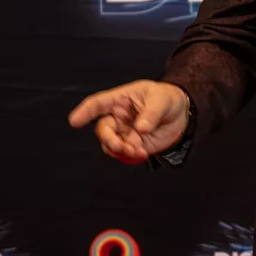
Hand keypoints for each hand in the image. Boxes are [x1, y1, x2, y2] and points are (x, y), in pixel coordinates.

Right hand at [67, 80, 190, 164]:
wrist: (182, 114)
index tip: (74, 121)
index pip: (98, 104)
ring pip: (109, 144)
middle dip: (109, 139)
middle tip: (122, 146)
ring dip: (118, 150)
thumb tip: (141, 128)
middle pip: (102, 129)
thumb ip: (151, 113)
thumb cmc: (167, 98)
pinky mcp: (132, 145)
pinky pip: (122, 154)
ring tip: (136, 151)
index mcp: (120, 100)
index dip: (85, 111)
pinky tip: (141, 154)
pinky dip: (128, 157)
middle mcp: (117, 117)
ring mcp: (124, 132)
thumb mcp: (161, 99)